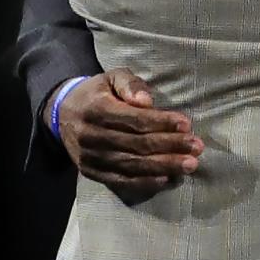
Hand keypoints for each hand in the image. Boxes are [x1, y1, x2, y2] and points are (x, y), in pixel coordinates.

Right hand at [44, 68, 203, 203]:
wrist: (62, 114)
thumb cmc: (97, 92)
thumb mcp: (112, 77)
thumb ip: (130, 84)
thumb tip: (147, 101)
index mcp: (96, 109)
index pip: (134, 120)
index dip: (162, 123)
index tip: (187, 124)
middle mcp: (91, 136)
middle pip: (136, 145)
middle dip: (170, 146)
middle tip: (197, 147)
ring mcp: (90, 158)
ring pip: (132, 166)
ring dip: (164, 167)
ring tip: (189, 165)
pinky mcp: (91, 173)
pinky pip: (121, 181)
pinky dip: (146, 182)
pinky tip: (167, 179)